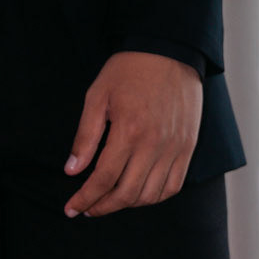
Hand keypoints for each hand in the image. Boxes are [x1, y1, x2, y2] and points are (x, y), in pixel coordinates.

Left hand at [63, 51, 202, 218]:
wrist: (169, 50)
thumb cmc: (128, 70)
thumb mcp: (97, 96)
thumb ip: (85, 136)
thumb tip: (71, 170)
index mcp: (129, 131)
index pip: (103, 178)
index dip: (85, 198)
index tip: (71, 208)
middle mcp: (154, 144)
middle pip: (127, 193)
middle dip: (102, 206)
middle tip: (87, 208)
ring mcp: (174, 148)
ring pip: (151, 195)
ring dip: (127, 204)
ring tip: (109, 201)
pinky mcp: (187, 147)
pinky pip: (173, 186)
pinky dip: (155, 197)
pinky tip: (138, 193)